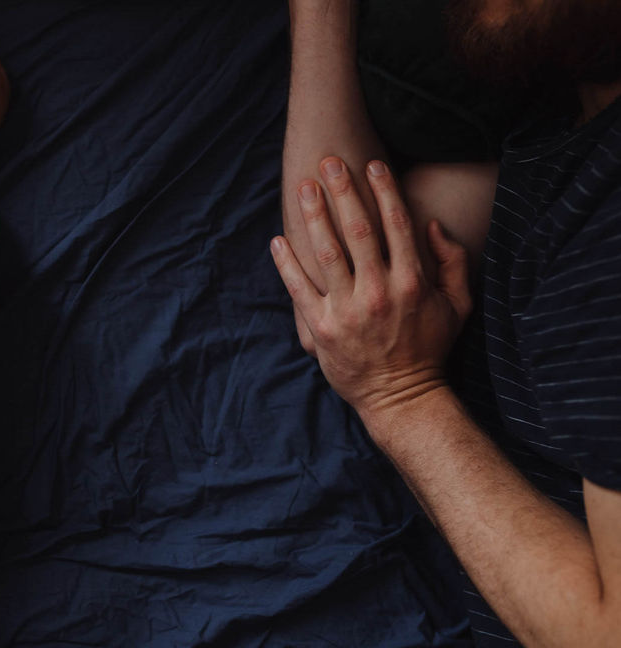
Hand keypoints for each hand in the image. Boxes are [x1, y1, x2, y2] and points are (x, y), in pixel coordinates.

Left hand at [270, 157, 471, 418]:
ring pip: (326, 252)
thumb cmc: (430, 349)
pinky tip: (277, 240)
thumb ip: (452, 263)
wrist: (402, 398)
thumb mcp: (459, 305)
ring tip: (304, 188)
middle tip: (329, 160)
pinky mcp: (322, 327)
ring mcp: (347, 309)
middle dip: (342, 191)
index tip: (371, 164)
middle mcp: (378, 292)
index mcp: (411, 282)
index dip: (382, 190)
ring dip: (313, 216)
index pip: (395, 224)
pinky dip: (286, 263)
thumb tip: (433, 225)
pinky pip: (299, 288)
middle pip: (357, 229)